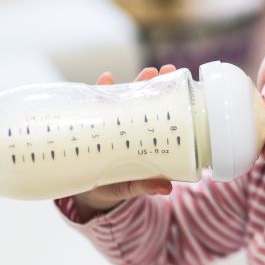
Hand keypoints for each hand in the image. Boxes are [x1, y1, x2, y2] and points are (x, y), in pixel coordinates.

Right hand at [69, 65, 177, 220]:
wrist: (87, 193)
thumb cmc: (114, 186)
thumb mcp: (130, 186)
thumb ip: (145, 186)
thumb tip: (167, 188)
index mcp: (142, 137)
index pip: (155, 113)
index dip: (166, 98)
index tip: (177, 83)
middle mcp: (127, 126)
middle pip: (140, 100)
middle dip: (151, 83)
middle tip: (161, 71)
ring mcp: (109, 123)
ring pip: (119, 99)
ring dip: (129, 83)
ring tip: (142, 72)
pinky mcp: (90, 125)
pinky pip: (94, 106)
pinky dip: (100, 90)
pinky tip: (106, 77)